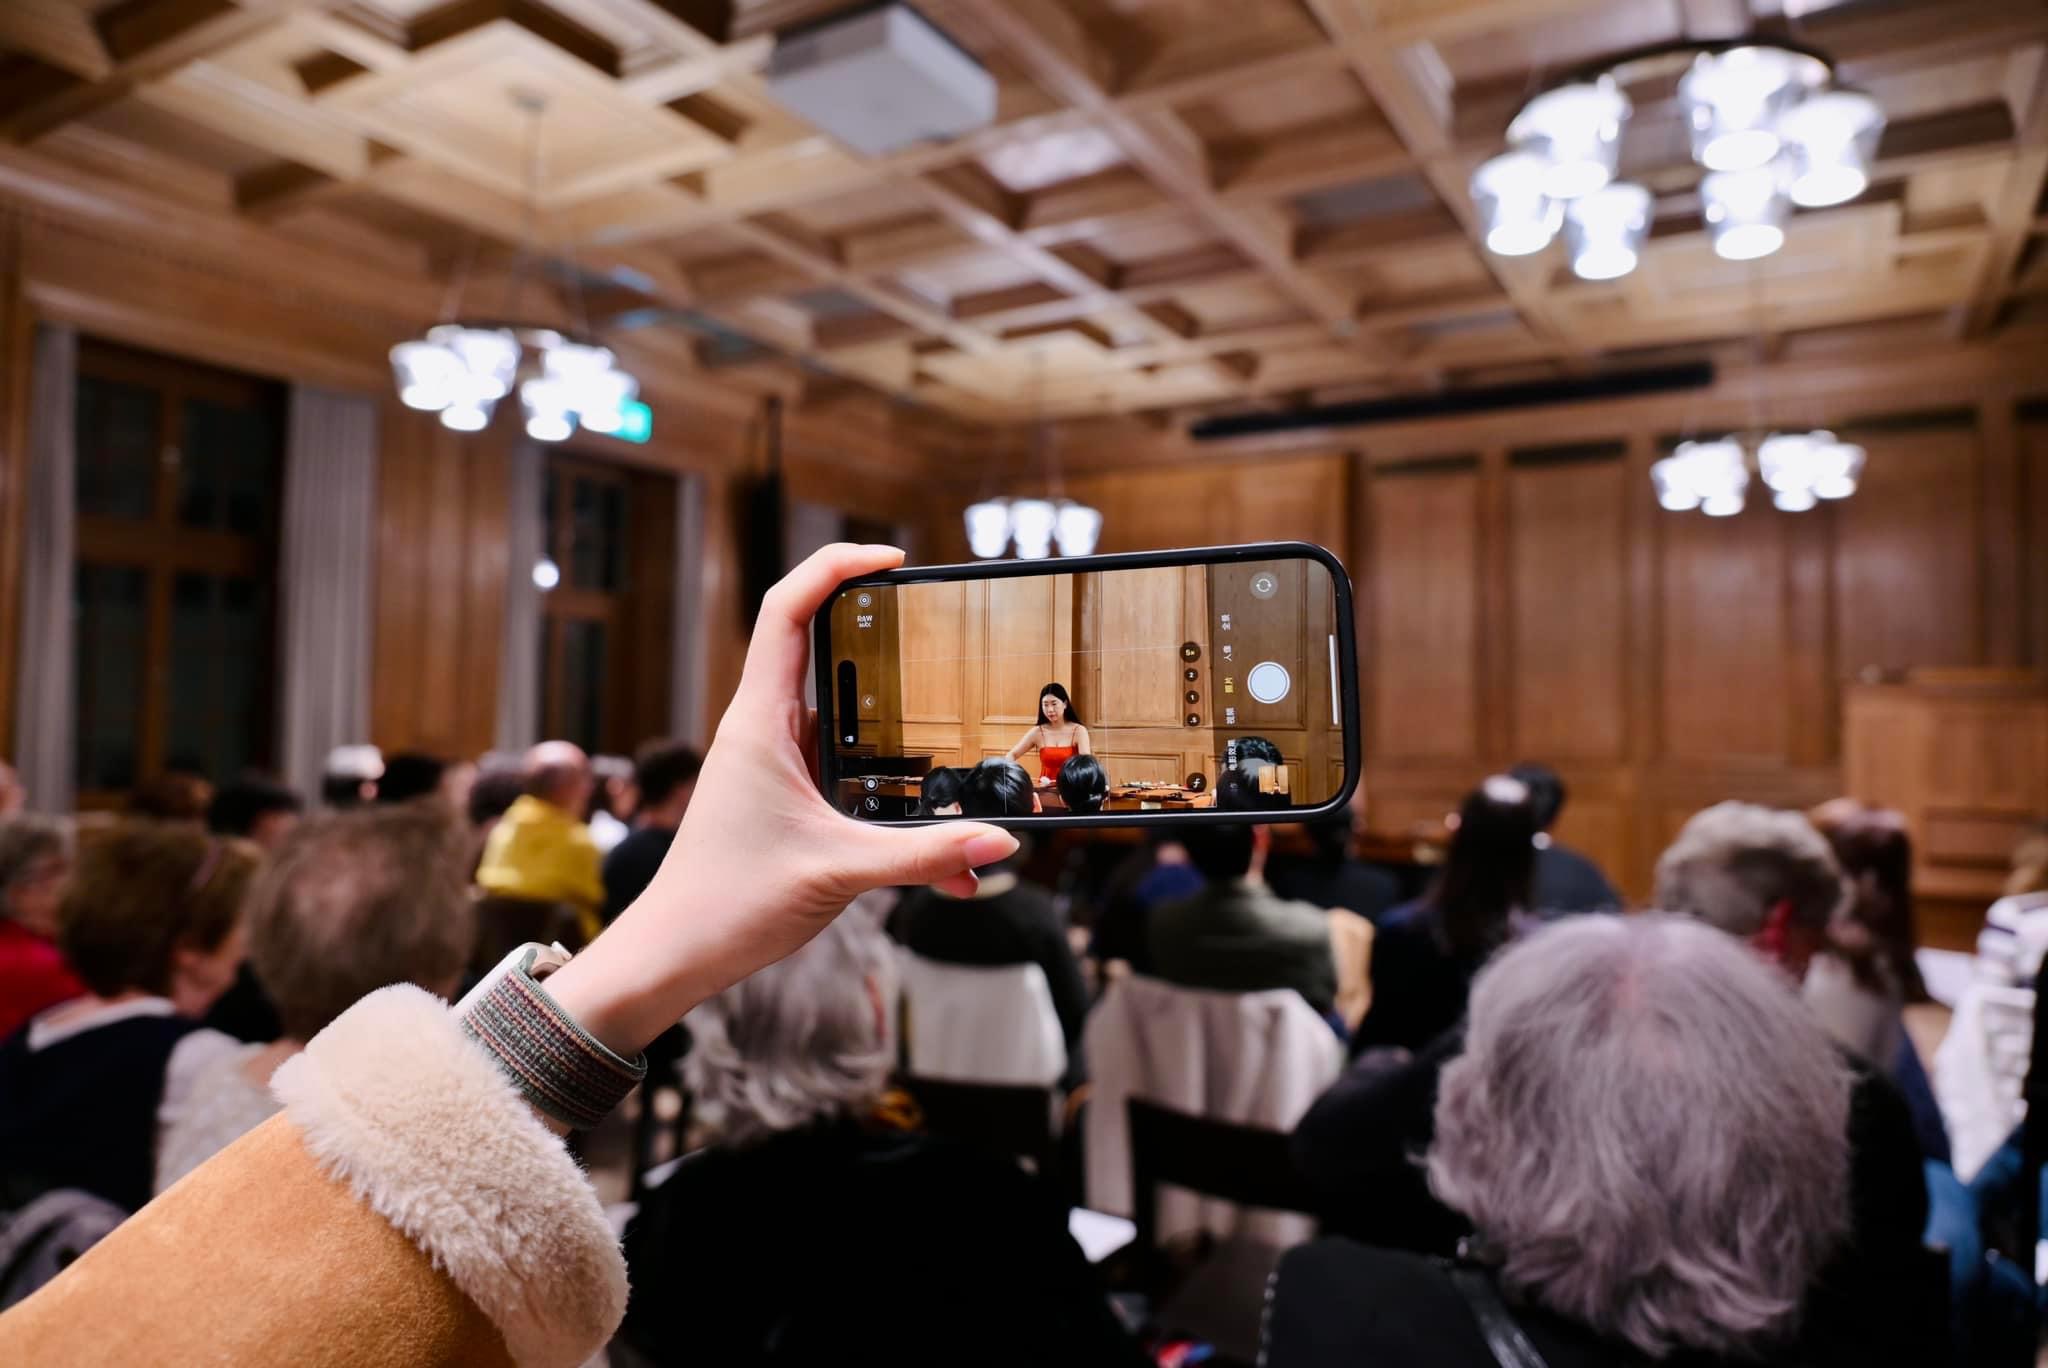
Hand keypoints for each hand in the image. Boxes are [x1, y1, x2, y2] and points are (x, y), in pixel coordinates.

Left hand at [544, 544, 1018, 1053]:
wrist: (673, 956)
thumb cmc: (727, 904)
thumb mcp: (838, 873)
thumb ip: (924, 856)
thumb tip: (997, 843)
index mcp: (760, 723)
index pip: (788, 610)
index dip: (836, 567)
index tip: (892, 559)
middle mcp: (762, 732)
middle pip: (818, 648)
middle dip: (879, 633)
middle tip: (935, 627)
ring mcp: (772, 764)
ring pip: (839, 718)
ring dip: (891, 724)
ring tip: (948, 722)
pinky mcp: (783, 799)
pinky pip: (842, 771)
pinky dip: (887, 791)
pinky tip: (934, 840)